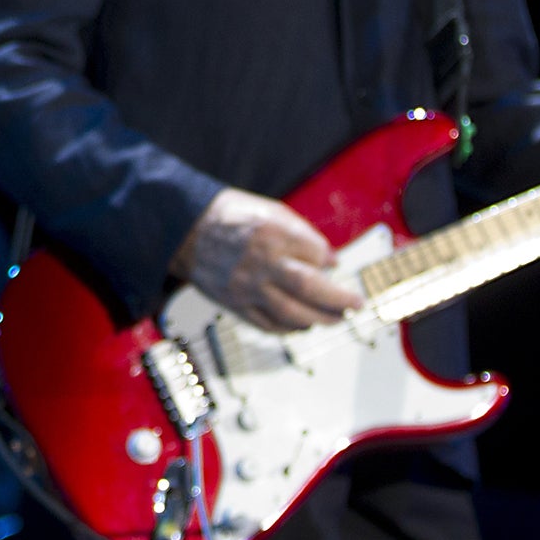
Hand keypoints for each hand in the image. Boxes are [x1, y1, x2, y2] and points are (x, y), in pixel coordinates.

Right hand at [170, 187, 360, 332]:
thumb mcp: (271, 210)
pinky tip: (302, 324)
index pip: (315, 254)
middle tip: (355, 305)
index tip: (330, 262)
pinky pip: (269, 325)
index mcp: (271, 233)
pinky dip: (290, 329)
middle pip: (309, 288)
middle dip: (339, 301)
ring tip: (335, 319)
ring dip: (320, 320)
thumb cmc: (230, 216)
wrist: (184, 229)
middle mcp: (260, 262)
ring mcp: (246, 286)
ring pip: (292, 314)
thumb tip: (330, 261)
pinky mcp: (234, 303)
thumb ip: (303, 235)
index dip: (327, 260)